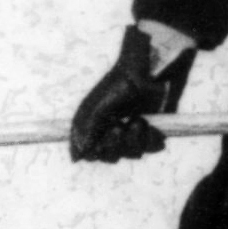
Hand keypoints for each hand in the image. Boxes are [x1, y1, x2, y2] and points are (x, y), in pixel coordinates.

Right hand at [70, 25, 194, 162]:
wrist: (146, 71)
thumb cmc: (117, 85)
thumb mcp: (97, 108)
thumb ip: (86, 132)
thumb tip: (78, 157)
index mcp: (94, 126)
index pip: (90, 154)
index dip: (96, 152)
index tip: (100, 142)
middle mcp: (110, 131)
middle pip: (110, 156)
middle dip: (115, 145)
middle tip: (118, 127)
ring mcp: (131, 131)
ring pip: (131, 153)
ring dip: (134, 139)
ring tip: (137, 121)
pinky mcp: (149, 130)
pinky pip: (150, 147)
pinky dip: (149, 137)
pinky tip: (147, 123)